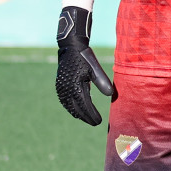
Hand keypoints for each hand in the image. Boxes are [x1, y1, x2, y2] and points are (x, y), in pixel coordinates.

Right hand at [55, 6, 115, 125]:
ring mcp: (61, 88)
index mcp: (75, 87)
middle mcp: (66, 90)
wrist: (70, 47)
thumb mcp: (95, 69)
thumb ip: (102, 82)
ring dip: (78, 113)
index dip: (91, 115)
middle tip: (95, 123)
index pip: (85, 106)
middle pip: (76, 109)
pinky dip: (71, 107)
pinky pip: (65, 101)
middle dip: (85, 117)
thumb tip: (110, 95)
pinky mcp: (60, 85)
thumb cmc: (85, 57)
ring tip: (87, 119)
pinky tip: (77, 110)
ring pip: (69, 106)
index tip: (99, 122)